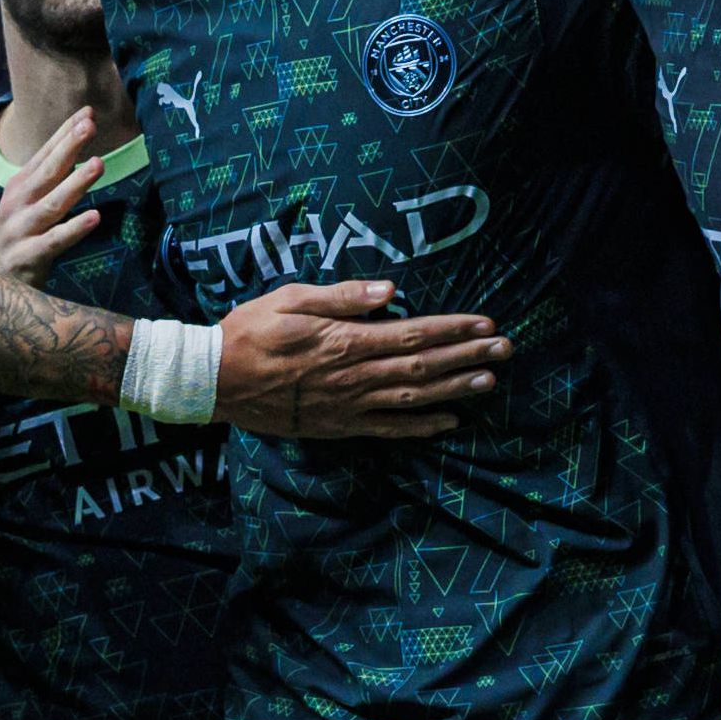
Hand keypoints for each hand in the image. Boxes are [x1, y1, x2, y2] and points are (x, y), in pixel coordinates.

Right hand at [0, 108, 105, 284]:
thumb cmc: (17, 238)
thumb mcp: (28, 205)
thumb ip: (50, 181)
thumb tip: (78, 151)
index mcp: (20, 186)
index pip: (45, 154)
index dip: (65, 133)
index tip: (87, 112)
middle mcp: (17, 203)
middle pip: (47, 171)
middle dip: (69, 146)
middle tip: (90, 125)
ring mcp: (19, 230)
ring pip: (51, 204)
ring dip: (75, 183)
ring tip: (99, 164)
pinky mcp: (26, 257)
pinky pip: (53, 241)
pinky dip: (74, 229)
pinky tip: (95, 217)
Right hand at [214, 282, 511, 438]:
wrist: (214, 381)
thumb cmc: (249, 331)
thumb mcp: (290, 298)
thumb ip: (342, 296)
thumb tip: (390, 291)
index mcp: (344, 341)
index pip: (412, 334)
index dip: (453, 330)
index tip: (486, 323)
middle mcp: (353, 376)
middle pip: (423, 367)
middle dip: (468, 357)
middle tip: (506, 350)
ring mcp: (348, 404)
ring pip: (413, 399)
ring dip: (455, 390)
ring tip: (489, 381)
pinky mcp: (339, 425)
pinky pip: (388, 429)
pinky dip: (422, 427)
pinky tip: (450, 421)